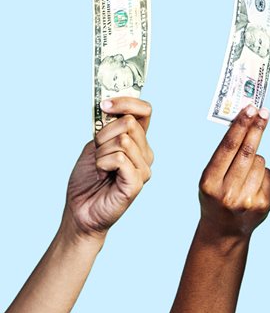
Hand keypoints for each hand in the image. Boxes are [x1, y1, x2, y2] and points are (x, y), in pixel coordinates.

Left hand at [63, 98, 152, 240]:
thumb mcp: (95, 146)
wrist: (80, 210)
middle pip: (129, 123)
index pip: (144, 111)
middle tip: (98, 153)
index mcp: (138, 141)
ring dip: (101, 153)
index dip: (126, 102)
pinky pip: (119, 159)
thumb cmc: (88, 180)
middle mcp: (145, 153)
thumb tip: (111, 105)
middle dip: (104, 134)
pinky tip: (103, 175)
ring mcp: (144, 168)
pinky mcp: (137, 182)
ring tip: (101, 168)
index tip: (104, 104)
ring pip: (122, 141)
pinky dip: (103, 164)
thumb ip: (107, 128)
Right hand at [198, 105, 269, 238]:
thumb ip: (224, 155)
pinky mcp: (263, 205)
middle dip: (257, 129)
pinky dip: (263, 174)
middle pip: (248, 152)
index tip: (250, 109)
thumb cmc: (216, 196)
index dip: (240, 126)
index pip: (228, 148)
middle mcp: (227, 193)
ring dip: (256, 158)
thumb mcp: (210, 177)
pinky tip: (253, 185)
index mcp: (209, 183)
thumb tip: (244, 122)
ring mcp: (247, 201)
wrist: (223, 232)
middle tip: (264, 111)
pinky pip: (268, 175)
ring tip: (244, 173)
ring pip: (260, 162)